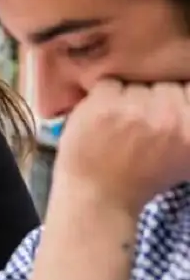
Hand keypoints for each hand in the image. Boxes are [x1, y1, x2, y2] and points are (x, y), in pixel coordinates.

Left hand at [54, 79, 189, 213]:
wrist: (98, 195)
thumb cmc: (143, 178)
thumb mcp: (186, 156)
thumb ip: (188, 124)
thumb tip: (186, 94)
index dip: (178, 100)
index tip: (167, 112)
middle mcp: (171, 117)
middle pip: (167, 85)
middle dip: (155, 101)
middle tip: (140, 125)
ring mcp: (137, 109)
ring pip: (137, 84)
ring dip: (129, 99)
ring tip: (121, 124)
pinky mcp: (105, 104)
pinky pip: (109, 84)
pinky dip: (103, 99)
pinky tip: (102, 120)